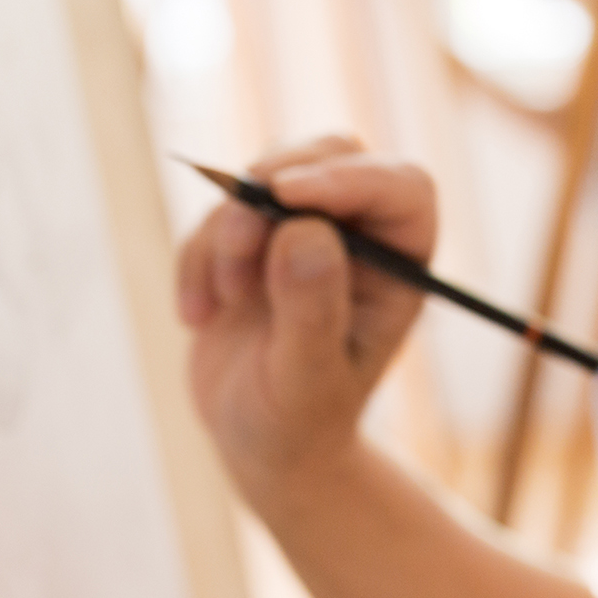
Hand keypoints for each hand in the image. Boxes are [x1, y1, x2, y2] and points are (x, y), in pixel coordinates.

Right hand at [174, 137, 435, 497]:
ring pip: (264, 176)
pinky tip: (198, 317)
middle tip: (238, 231)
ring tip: (223, 303)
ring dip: (229, 234)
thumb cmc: (299, 423)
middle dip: (274, 183)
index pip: (400, 188)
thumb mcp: (306, 381)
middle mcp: (361, 234)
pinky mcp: (251, 235)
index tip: (288, 194)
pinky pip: (215, 211)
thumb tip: (305, 232)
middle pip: (332, 154)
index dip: (350, 177)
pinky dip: (196, 259)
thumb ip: (312, 311)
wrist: (259, 443)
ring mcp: (304, 228)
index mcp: (401, 263)